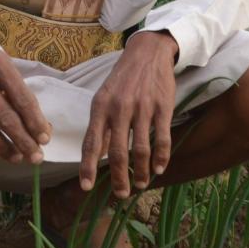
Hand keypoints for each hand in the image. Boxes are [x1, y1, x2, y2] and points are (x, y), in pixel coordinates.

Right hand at [0, 43, 51, 163]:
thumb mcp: (2, 69)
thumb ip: (20, 95)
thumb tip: (42, 130)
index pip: (22, 98)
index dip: (35, 122)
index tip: (45, 139)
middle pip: (5, 116)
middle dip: (23, 141)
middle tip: (35, 156)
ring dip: (4, 149)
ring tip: (17, 157)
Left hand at [78, 31, 178, 197]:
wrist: (147, 52)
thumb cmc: (122, 79)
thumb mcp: (104, 97)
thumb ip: (101, 125)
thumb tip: (98, 154)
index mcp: (100, 106)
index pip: (91, 142)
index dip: (88, 166)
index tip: (86, 187)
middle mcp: (119, 108)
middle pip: (118, 152)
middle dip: (118, 178)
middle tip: (121, 194)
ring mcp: (142, 108)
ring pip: (141, 149)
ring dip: (142, 172)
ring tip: (141, 184)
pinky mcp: (162, 107)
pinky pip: (162, 138)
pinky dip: (161, 157)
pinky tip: (159, 169)